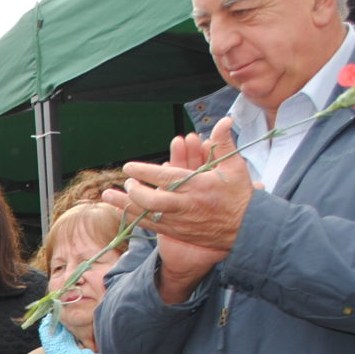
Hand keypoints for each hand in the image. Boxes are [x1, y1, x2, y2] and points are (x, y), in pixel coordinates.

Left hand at [106, 117, 247, 300]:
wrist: (247, 229)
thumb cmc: (240, 196)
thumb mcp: (235, 167)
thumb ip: (224, 144)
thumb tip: (224, 120)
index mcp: (198, 186)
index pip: (166, 177)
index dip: (145, 172)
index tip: (129, 167)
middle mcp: (187, 205)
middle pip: (153, 201)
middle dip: (135, 192)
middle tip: (127, 182)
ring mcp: (181, 221)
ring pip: (147, 216)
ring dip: (125, 206)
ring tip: (107, 197)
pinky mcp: (178, 232)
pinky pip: (152, 226)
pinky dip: (135, 219)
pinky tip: (122, 211)